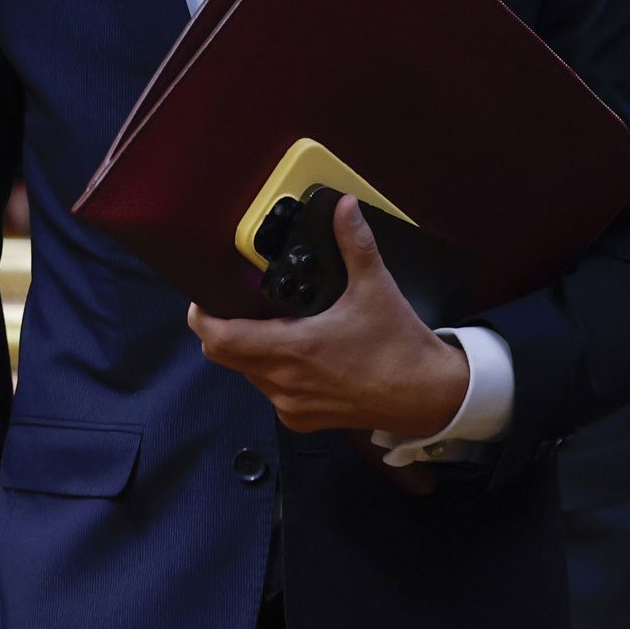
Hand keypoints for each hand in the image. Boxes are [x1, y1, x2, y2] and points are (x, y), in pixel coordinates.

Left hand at [189, 195, 468, 436]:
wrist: (427, 396)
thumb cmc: (400, 348)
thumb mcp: (375, 288)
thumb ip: (354, 243)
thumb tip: (343, 208)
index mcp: (293, 349)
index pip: (220, 339)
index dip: (203, 318)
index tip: (203, 301)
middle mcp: (284, 382)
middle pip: (226, 356)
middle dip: (225, 330)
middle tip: (238, 306)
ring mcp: (291, 406)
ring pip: (248, 375)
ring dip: (251, 352)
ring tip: (275, 327)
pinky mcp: (304, 420)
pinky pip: (271, 394)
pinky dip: (274, 374)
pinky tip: (298, 356)